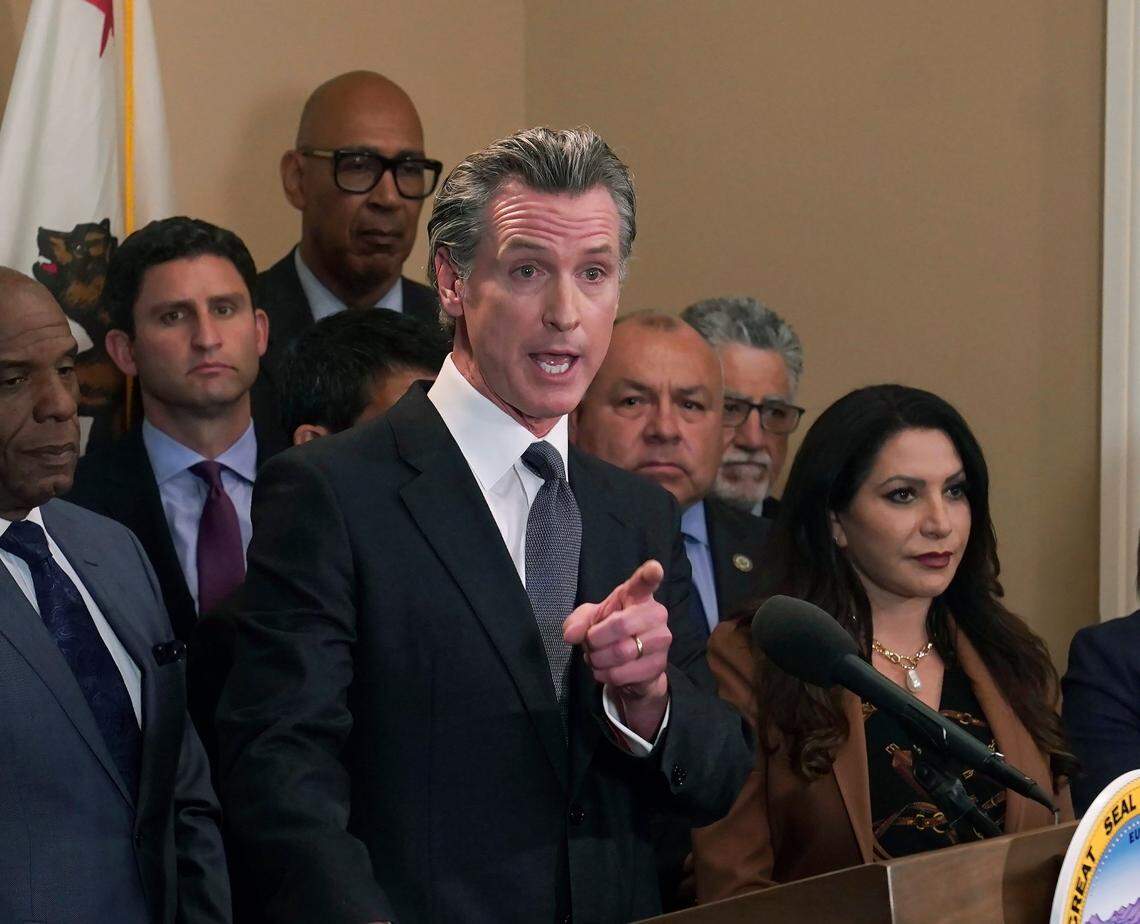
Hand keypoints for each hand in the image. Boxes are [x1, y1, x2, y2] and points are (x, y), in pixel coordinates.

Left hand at [563, 559, 670, 738]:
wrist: (630, 666)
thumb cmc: (610, 631)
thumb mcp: (590, 620)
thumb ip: (577, 621)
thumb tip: (571, 635)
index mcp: (638, 595)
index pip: (645, 582)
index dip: (650, 574)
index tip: (654, 568)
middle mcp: (656, 614)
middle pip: (621, 625)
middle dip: (595, 639)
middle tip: (590, 643)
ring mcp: (661, 640)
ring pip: (621, 652)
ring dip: (598, 659)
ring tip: (597, 658)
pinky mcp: (659, 665)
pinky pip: (622, 673)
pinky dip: (605, 675)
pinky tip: (605, 670)